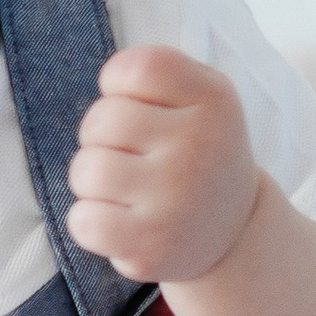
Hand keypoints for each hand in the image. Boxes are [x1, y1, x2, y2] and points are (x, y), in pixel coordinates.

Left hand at [65, 46, 261, 291]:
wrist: (232, 233)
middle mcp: (199, 146)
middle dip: (100, 137)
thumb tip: (108, 82)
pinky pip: (82, 220)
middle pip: (101, 120)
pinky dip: (88, 221)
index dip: (117, 85)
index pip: (134, 69)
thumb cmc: (198, 154)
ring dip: (90, 181)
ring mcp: (175, 199)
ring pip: (86, 170)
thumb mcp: (202, 98)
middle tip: (130, 155)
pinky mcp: (150, 246)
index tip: (136, 106)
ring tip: (124, 189)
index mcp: (213, 99)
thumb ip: (158, 74)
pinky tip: (119, 222)